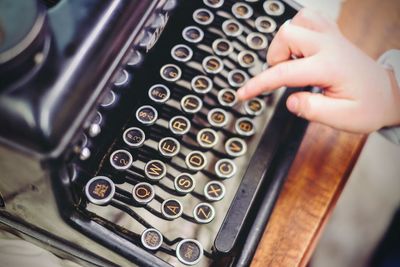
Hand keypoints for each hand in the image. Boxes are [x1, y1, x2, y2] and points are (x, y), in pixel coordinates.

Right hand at [237, 9, 399, 132]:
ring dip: (285, 41)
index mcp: (329, 67)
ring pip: (297, 20)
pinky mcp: (332, 35)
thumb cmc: (368, 106)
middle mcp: (329, 46)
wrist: (388, 93)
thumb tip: (290, 101)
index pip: (284, 73)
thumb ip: (312, 110)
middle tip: (280, 77)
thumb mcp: (342, 118)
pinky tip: (299, 48)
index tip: (244, 94)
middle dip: (274, 57)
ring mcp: (331, 37)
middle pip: (287, 34)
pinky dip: (297, 30)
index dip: (258, 84)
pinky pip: (309, 18)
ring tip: (290, 61)